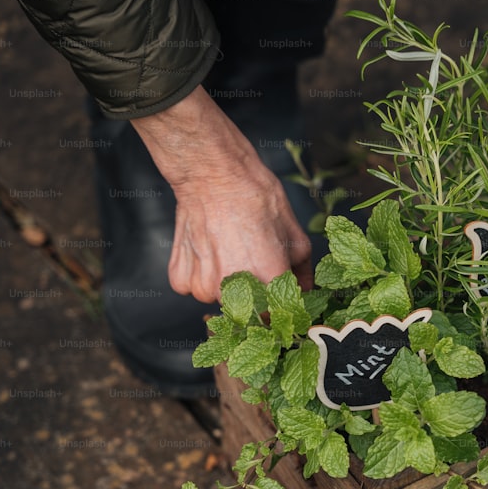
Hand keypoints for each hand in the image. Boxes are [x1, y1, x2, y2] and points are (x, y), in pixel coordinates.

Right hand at [130, 86, 312, 301]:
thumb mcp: (294, 232)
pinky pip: (196, 290)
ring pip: (222, 301)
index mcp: (269, 280)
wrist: (212, 173)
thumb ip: (302, 270)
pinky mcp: (181, 280)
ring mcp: (204, 287)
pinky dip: (203, 275)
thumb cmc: (256, 197)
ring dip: (229, 286)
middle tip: (254, 263)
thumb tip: (306, 291)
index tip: (284, 297)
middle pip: (253, 311)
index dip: (286, 308)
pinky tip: (209, 249)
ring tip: (230, 251)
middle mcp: (235, 291)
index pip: (283, 315)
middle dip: (259, 295)